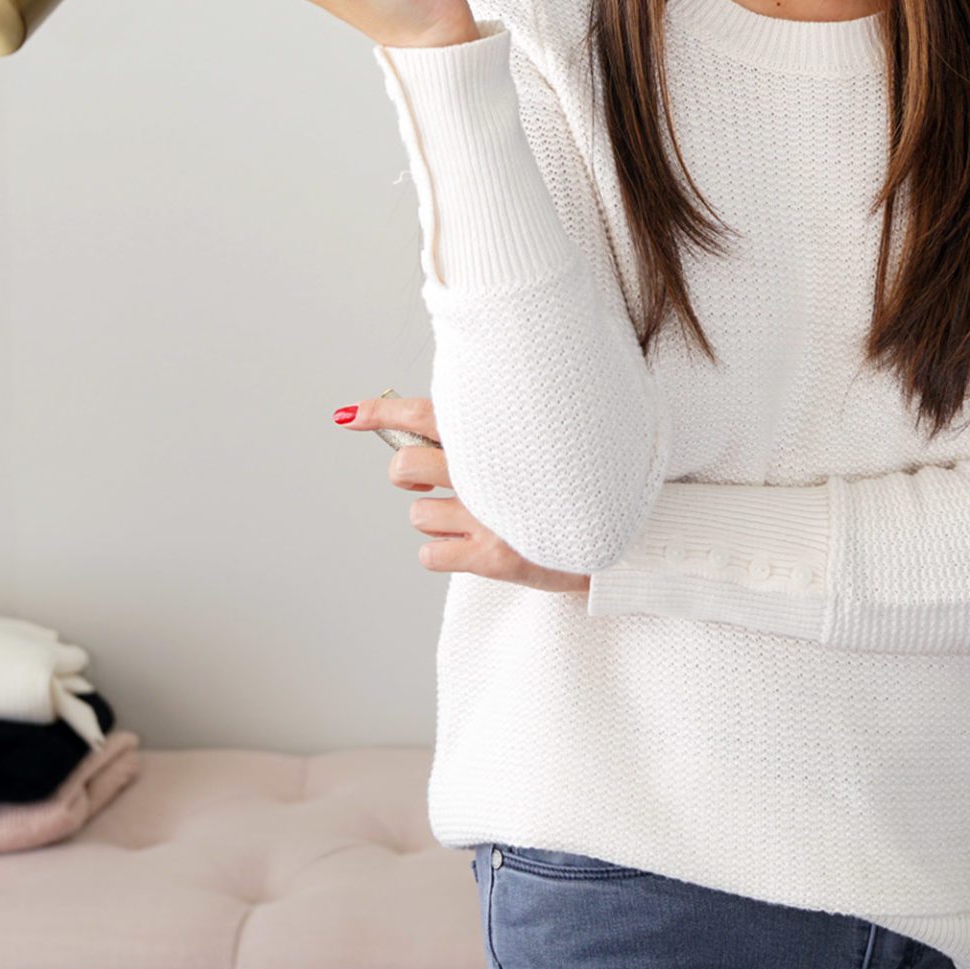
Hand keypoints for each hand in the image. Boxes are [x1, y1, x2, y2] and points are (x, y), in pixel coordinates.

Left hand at [339, 392, 590, 593]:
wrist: (620, 533)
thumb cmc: (570, 484)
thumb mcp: (533, 443)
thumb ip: (488, 433)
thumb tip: (434, 427)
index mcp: (496, 435)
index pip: (425, 413)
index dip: (382, 411)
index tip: (349, 414)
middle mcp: (488, 472)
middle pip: (405, 467)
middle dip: (409, 474)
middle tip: (432, 479)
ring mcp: (488, 516)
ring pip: (418, 514)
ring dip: (437, 517)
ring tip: (476, 517)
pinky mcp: (492, 557)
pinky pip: (430, 554)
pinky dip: (444, 552)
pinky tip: (474, 544)